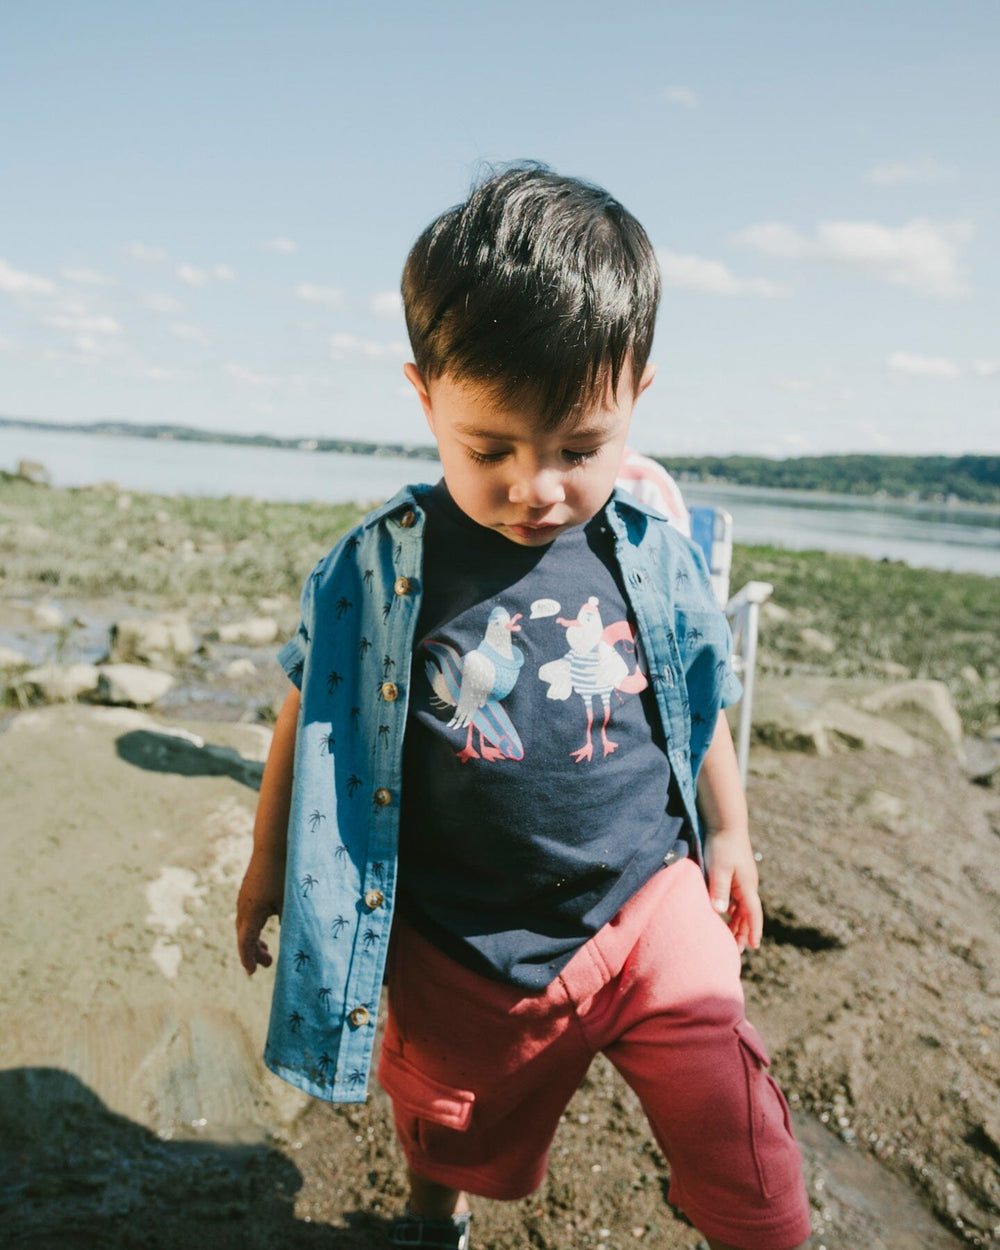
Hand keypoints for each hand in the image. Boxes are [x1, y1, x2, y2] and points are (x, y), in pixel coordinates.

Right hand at [236, 852, 284, 974]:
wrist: (273, 844)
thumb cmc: (284, 873)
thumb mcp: (289, 901)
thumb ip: (290, 922)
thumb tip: (294, 941)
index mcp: (251, 912)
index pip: (246, 943)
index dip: (248, 959)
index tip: (252, 973)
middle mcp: (243, 906)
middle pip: (244, 936)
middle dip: (253, 952)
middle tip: (267, 964)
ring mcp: (244, 897)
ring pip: (245, 926)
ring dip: (254, 940)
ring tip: (267, 952)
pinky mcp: (249, 890)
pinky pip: (248, 915)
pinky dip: (254, 928)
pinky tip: (267, 928)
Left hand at [704, 825, 762, 952]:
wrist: (726, 823)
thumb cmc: (721, 845)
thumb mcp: (718, 868)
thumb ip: (719, 889)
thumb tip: (720, 912)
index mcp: (747, 886)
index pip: (753, 913)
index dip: (753, 930)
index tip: (754, 946)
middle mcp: (747, 885)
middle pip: (748, 914)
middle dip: (744, 931)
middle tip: (739, 950)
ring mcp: (742, 879)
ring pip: (742, 907)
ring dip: (738, 922)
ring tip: (732, 937)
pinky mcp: (735, 874)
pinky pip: (736, 898)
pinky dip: (732, 910)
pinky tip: (725, 915)